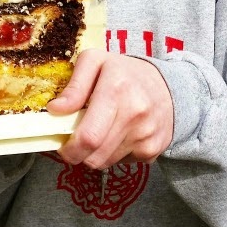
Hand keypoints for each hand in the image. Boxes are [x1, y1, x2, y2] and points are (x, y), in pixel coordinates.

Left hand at [47, 49, 173, 168]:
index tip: (63, 145)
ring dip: (97, 153)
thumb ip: (74, 85)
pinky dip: (115, 154)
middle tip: (78, 140)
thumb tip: (55, 109)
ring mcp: (147, 135)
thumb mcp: (96, 62)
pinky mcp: (154, 149)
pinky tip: (120, 135)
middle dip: (79, 154)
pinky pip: (123, 163)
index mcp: (116, 90)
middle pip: (95, 157)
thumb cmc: (126, 73)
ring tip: (102, 131)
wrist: (170, 86)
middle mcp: (135, 114)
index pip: (88, 137)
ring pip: (106, 163)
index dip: (69, 149)